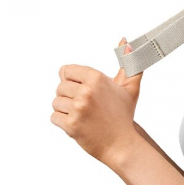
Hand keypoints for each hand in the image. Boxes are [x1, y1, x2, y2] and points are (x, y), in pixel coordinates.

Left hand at [51, 38, 143, 166]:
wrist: (123, 144)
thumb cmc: (124, 114)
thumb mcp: (130, 86)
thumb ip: (129, 62)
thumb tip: (124, 40)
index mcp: (97, 78)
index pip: (66, 70)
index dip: (72, 80)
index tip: (83, 89)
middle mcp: (87, 91)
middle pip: (60, 87)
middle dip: (70, 96)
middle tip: (86, 106)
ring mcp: (78, 108)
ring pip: (55, 102)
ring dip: (66, 110)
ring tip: (83, 116)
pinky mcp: (71, 125)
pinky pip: (54, 117)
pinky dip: (63, 122)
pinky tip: (79, 124)